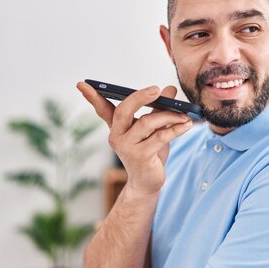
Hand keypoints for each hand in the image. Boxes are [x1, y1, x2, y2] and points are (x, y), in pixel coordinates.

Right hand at [77, 81, 192, 194]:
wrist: (148, 183)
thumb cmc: (150, 153)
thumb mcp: (154, 128)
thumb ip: (159, 108)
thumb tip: (170, 88)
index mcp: (117, 127)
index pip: (103, 109)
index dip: (93, 97)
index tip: (82, 84)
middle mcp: (116, 136)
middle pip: (124, 110)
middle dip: (140, 97)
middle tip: (157, 89)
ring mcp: (126, 147)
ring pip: (148, 123)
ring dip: (169, 117)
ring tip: (184, 115)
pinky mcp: (140, 157)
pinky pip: (160, 137)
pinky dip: (176, 129)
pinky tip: (186, 125)